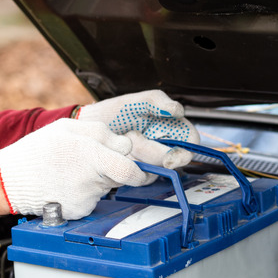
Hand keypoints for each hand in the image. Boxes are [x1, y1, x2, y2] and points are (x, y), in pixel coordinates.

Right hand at [0, 119, 150, 219]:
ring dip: (99, 178)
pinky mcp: (78, 211)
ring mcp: (85, 199)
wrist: (9, 181)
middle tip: (98, 163)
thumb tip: (124, 144)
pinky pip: (93, 199)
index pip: (131, 170)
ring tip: (73, 170)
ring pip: (107, 187)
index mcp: (91, 154)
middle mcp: (91, 180)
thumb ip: (101, 133)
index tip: (135, 163)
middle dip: (117, 169)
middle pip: (122, 177)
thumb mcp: (68, 127)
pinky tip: (67, 184)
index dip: (136, 166)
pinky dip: (85, 191)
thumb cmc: (37, 151)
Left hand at [76, 90, 199, 167]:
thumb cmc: (113, 113)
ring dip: (137, 155)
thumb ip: (156, 101)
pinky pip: (139, 177)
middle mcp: (163, 146)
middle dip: (152, 151)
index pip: (190, 142)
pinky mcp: (135, 173)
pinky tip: (116, 152)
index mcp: (170, 127)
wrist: (87, 126)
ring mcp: (149, 161)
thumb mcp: (135, 101)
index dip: (185, 151)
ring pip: (155, 168)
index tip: (170, 157)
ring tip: (121, 139)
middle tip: (132, 137)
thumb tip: (178, 110)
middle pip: (174, 160)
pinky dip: (127, 164)